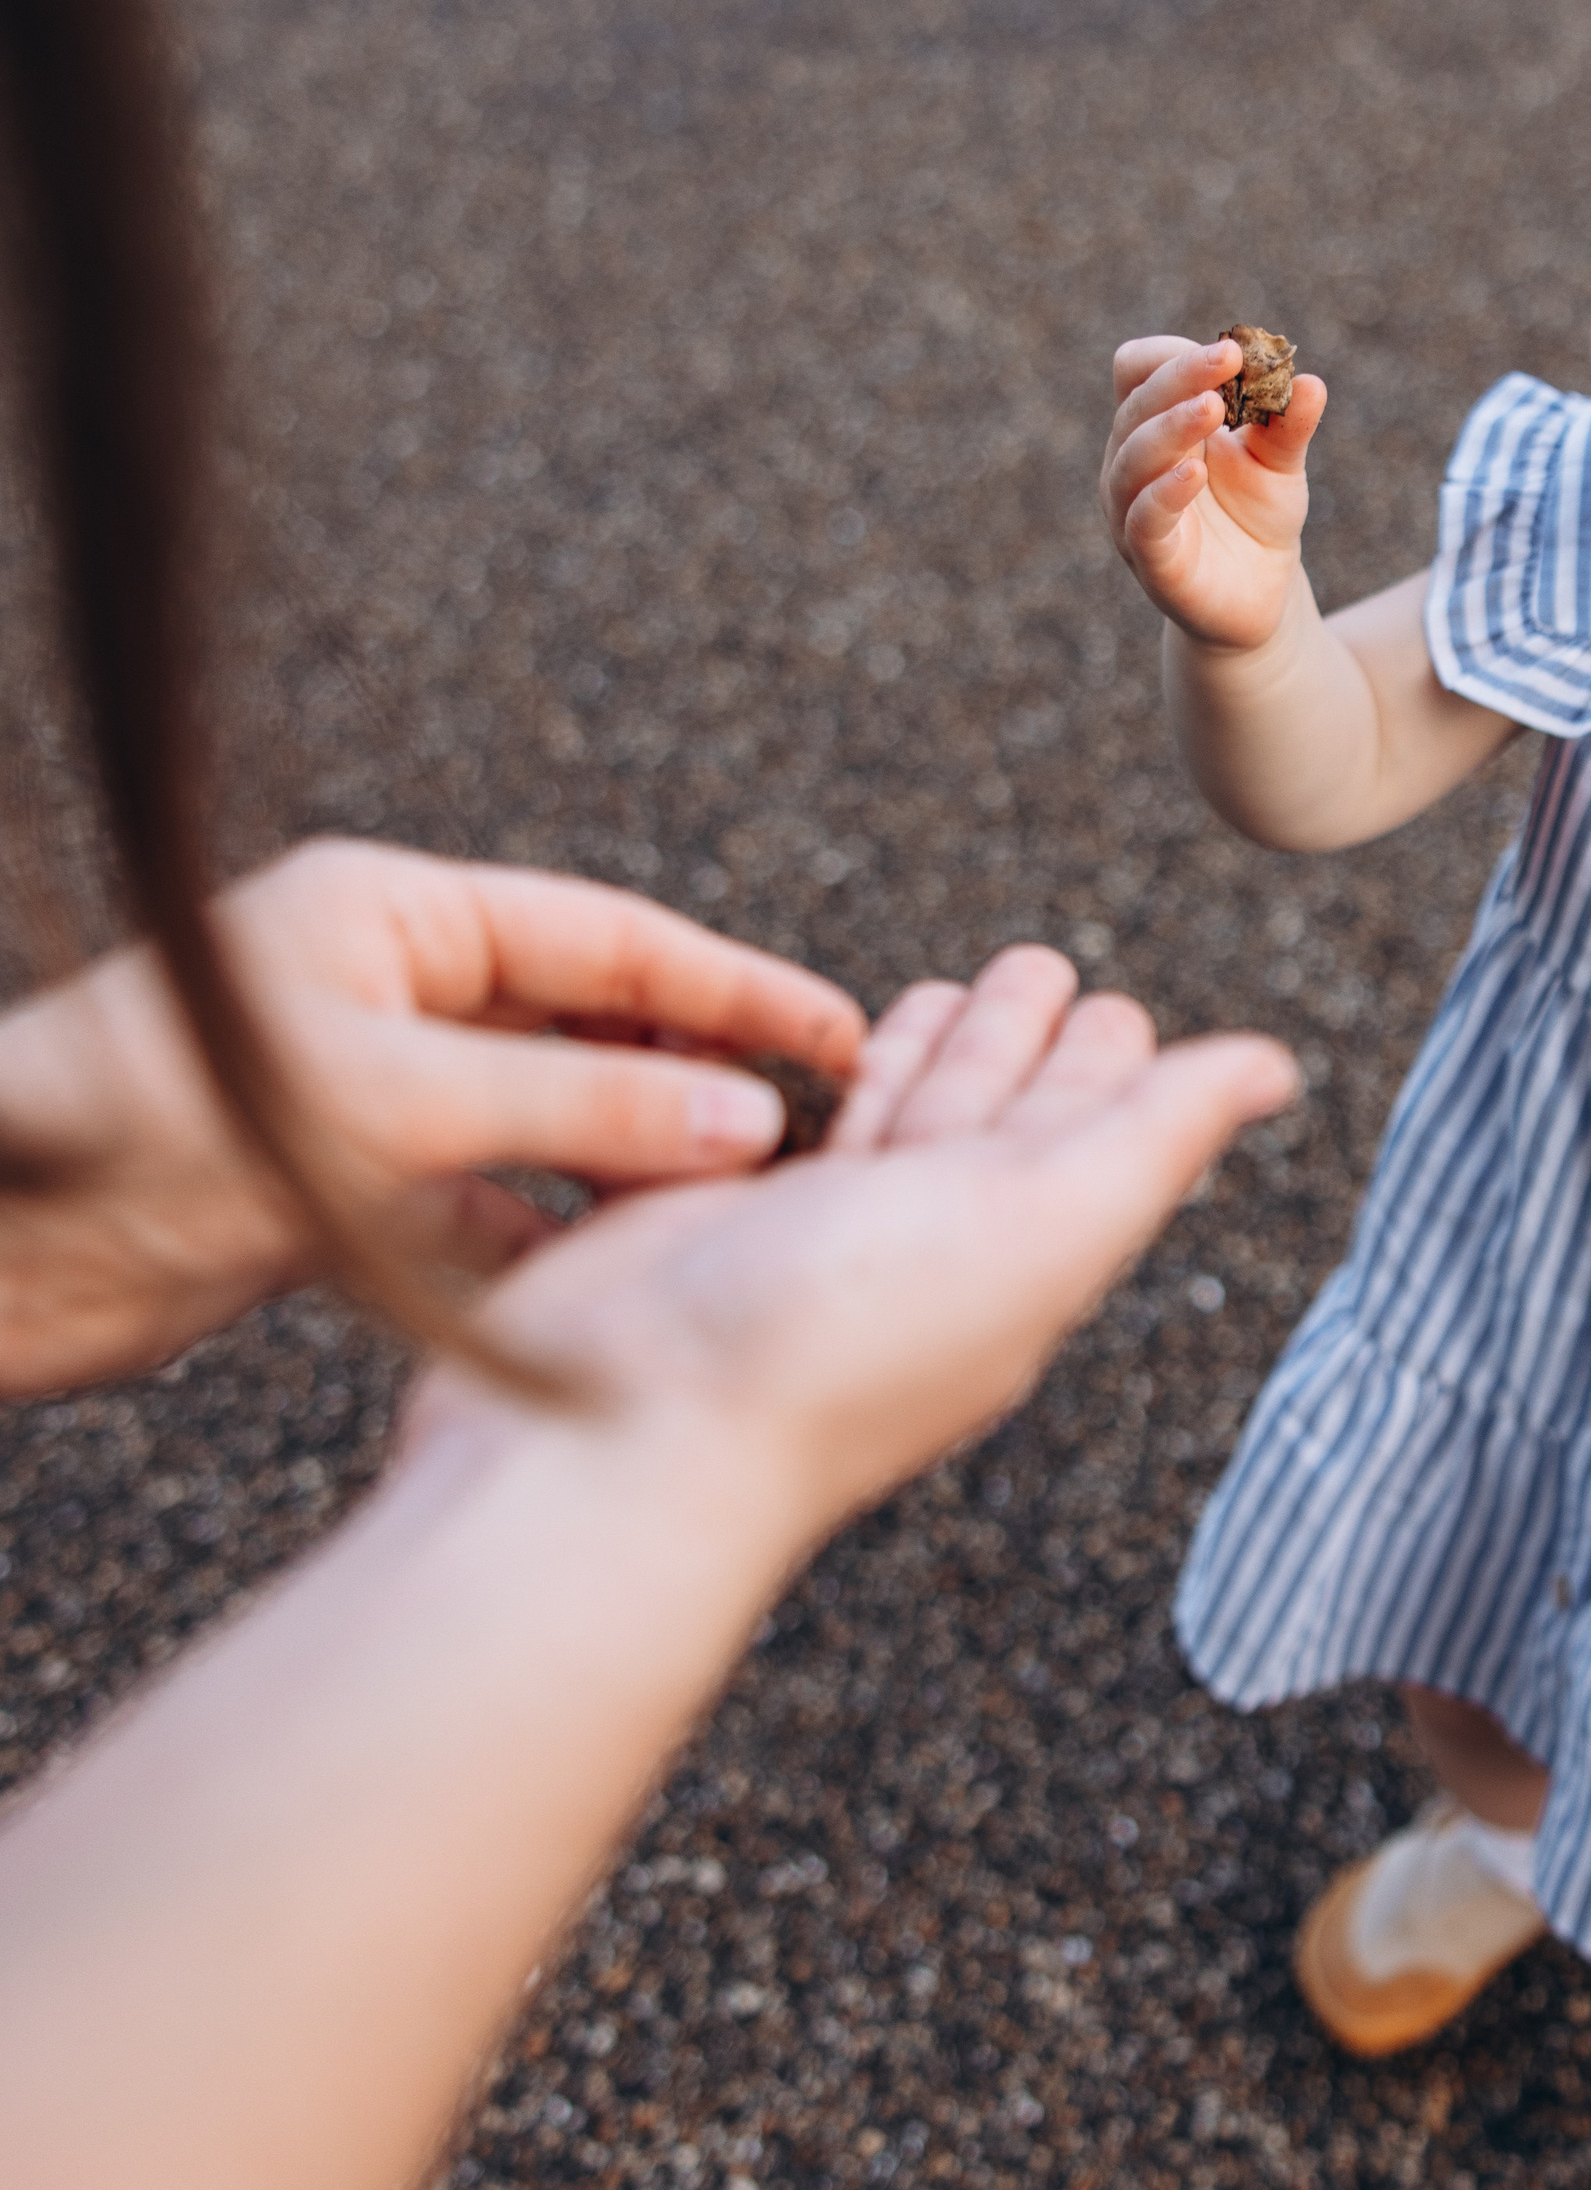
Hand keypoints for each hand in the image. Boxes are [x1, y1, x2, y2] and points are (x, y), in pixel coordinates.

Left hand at [0, 839, 863, 1391]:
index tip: (840, 1035)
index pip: (610, 941)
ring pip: (548, 1118)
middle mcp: (392, 990)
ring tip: (738, 1207)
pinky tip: (615, 1274)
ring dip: (634, 1160)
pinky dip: (553, 1232)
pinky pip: (488, 1199)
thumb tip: (748, 1124)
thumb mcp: (392, 1106)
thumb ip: (579, 1114)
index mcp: (396, 916)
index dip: (735, 988)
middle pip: (590, 1024)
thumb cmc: (152, 1127)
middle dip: (700, 1075)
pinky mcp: (344, 1188)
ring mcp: (372, 1091)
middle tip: (817, 1128)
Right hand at [407, 946, 1297, 1562]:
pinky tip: (822, 1053)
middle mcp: (929, 1247)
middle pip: (993, 1117)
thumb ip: (1156, 1136)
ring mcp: (818, 1240)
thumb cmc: (837, 1344)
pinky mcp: (714, 1223)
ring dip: (933, 1052)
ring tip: (954, 988)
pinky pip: (785, 1133)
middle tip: (1041, 964)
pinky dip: (816, 1084)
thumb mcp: (1042, 1221)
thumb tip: (1279, 1067)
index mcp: (1023, 1251)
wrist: (626, 1436)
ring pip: (895, 1122)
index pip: (1085, 1134)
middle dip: (1024, 1038)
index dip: (1109, 1063)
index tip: (1121, 1005)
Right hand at [1101, 331, 1327, 651]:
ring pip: (1131, 459)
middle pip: (1136, 404)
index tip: (1229, 349)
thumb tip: (1312, 382)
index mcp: (1157, 425)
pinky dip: (1164, 493)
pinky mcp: (1150, 559)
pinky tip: (1193, 473)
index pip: (1139, 370)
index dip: (1174, 354)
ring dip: (1170, 427)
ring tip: (1212, 407)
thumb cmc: (1256, 517)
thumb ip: (1288, 425)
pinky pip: (1144, 520)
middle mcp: (1132, 462)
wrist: (1259, 595)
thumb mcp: (1279, 463)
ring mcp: (1133, 510)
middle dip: (1181, 377)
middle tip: (1227, 357)